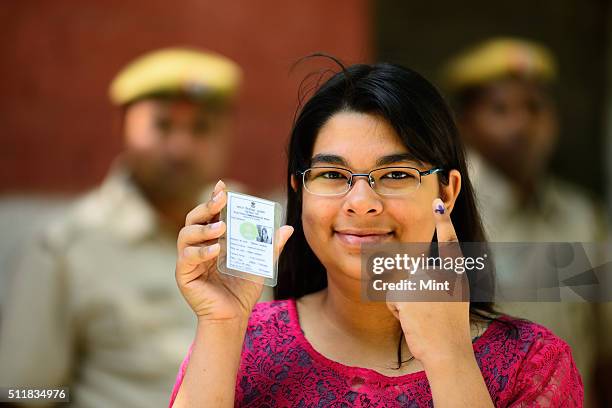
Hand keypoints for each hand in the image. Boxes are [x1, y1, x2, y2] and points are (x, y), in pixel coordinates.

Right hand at [175, 180, 293, 323]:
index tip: (223, 185)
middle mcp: (197, 246)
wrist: (234, 317)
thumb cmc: (242, 291)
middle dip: (206, 207)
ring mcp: (189, 261)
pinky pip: (187, 258)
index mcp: (212, 240)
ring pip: (185, 235)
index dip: (214, 198)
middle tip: (221, 199)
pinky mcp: (184, 275)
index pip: (210, 214)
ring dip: (203, 228)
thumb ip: (271, 247)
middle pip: (193, 219)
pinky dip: (200, 252)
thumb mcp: (260, 264)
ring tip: (221, 228)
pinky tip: (215, 250)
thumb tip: (287, 228)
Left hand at [386, 198, 471, 364]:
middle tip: (429, 312)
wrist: (448, 351)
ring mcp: (424, 281)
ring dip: (403, 302)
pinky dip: (397, 311)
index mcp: (455, 273)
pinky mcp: (407, 292)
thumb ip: (440, 280)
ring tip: (421, 316)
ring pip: (400, 285)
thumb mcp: (453, 298)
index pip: (449, 242)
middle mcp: (441, 273)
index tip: (437, 203)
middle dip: (411, 292)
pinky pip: (392, 298)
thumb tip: (416, 270)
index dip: (443, 222)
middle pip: (412, 271)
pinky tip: (412, 320)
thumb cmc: (449, 329)